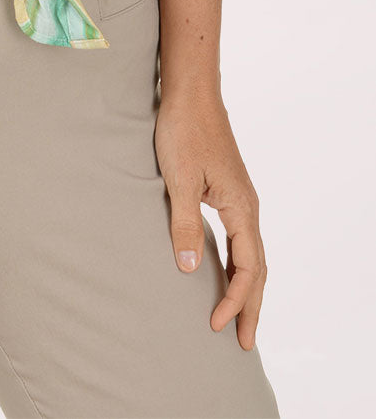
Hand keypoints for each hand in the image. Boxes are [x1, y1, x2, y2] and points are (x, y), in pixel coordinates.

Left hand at [153, 87, 267, 350]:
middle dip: (251, 307)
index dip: (235, 300)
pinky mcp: (226, 191)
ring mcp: (239, 199)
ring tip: (237, 317)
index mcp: (241, 208)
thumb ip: (184, 224)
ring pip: (250, 254)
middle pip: (257, 268)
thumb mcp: (179, 179)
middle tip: (245, 344)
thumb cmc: (183, 130)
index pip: (248, 269)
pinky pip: (239, 239)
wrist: (190, 92)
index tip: (219, 326)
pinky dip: (236, 264)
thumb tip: (189, 270)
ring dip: (245, 288)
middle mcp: (247, 206)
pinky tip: (223, 271)